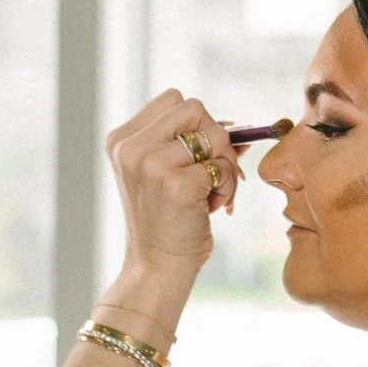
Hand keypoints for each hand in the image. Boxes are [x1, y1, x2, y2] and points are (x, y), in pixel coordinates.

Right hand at [105, 90, 242, 281]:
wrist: (157, 267)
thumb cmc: (169, 220)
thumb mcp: (167, 173)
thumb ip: (193, 143)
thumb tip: (245, 128)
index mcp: (122, 140)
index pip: (174, 99)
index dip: (199, 123)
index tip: (201, 155)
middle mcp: (130, 148)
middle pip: (195, 108)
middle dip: (216, 138)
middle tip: (214, 172)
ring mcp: (150, 165)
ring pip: (214, 134)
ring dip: (224, 165)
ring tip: (211, 194)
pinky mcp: (175, 184)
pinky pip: (222, 167)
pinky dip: (227, 187)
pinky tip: (211, 208)